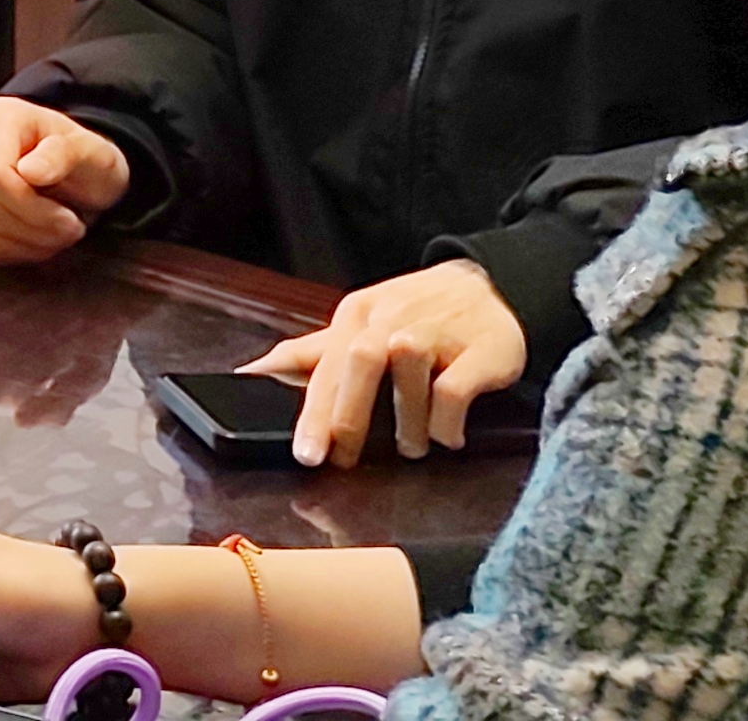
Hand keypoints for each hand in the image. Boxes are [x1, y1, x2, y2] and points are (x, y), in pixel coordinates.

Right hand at [0, 95, 129, 265]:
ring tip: (56, 232)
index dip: (30, 206)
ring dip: (29, 244)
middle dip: (36, 228)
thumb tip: (31, 171)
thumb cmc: (84, 159)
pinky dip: (15, 253)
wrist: (75, 173)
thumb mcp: (94, 152)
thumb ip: (64, 154)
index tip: (69, 217)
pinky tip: (36, 238)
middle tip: (71, 229)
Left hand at [247, 256, 528, 465]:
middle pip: (360, 364)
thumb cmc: (416, 313)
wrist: (491, 287)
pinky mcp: (480, 351)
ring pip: (409, 377)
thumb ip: (312, 352)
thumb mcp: (360, 324)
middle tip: (345, 460)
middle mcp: (392, 319)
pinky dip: (445, 422)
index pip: (326, 366)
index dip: (314, 413)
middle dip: (348, 417)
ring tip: (410, 446)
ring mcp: (436, 332)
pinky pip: (453, 391)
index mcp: (357, 315)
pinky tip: (448, 436)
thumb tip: (256, 371)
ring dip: (407, 424)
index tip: (306, 453)